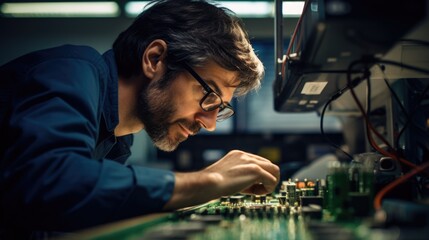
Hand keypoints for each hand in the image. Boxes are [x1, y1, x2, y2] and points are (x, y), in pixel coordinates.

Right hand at [163, 150, 279, 210]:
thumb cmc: (211, 184)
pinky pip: (272, 180)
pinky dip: (267, 189)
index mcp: (237, 155)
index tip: (248, 187)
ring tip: (258, 192)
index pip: (258, 162)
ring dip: (270, 183)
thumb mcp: (225, 175)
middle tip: (255, 190)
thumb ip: (237, 176)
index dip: (257, 176)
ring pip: (275, 170)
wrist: (207, 183)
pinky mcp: (255, 171)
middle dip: (265, 179)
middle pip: (269, 165)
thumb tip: (249, 185)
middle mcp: (245, 155)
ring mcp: (251, 162)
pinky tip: (256, 193)